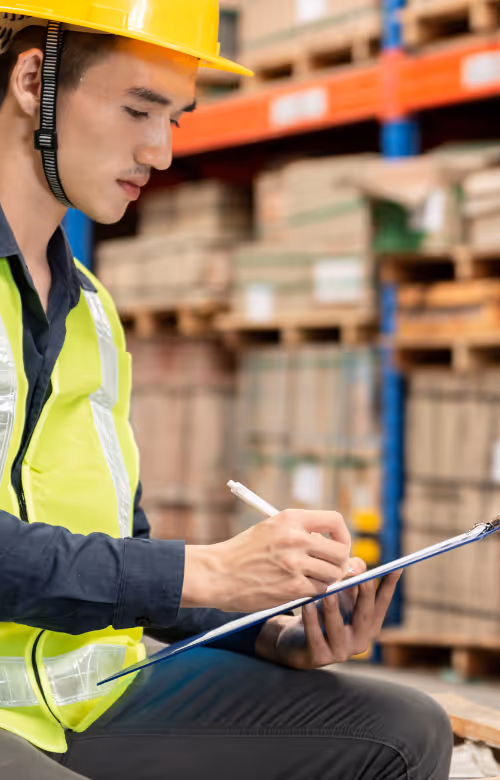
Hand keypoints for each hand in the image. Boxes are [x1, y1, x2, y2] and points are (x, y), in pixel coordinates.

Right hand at [182, 509, 350, 612]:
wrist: (217, 573)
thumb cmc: (244, 552)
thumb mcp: (271, 529)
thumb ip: (301, 534)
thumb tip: (334, 545)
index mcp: (290, 519)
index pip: (335, 520)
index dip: (342, 535)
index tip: (338, 545)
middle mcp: (295, 538)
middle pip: (340, 551)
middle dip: (340, 562)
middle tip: (330, 568)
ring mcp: (294, 563)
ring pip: (333, 573)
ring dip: (326, 579)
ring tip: (311, 578)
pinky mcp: (292, 587)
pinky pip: (320, 590)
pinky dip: (314, 591)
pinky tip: (300, 588)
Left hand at [255, 559, 401, 669]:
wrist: (294, 642)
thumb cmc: (321, 613)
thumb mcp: (338, 595)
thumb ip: (350, 580)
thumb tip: (357, 564)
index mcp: (368, 624)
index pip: (382, 603)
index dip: (390, 585)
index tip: (398, 566)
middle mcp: (360, 640)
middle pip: (365, 615)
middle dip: (364, 594)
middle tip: (360, 575)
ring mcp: (341, 652)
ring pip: (337, 628)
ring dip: (333, 607)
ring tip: (327, 590)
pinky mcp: (320, 658)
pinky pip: (315, 638)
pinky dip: (311, 621)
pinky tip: (306, 605)